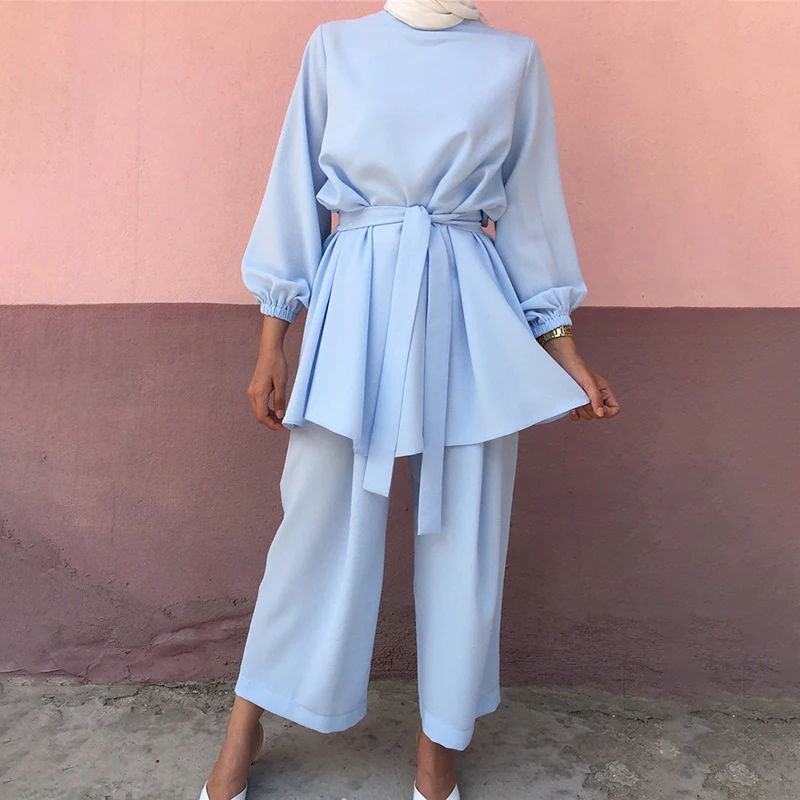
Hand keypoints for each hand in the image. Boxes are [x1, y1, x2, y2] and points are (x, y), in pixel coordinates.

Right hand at [247, 316, 290, 430]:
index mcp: (258, 393)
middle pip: (259, 415)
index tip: (282, 427)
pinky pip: (259, 404)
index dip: (272, 425)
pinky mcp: (255, 388)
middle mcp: (252, 394)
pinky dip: (267, 409)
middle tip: (284, 424)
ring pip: (259, 410)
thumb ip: (280, 401)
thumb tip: (280, 416)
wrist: (269, 351)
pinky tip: (277, 410)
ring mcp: (252, 391)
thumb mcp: (281, 383)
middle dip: (271, 422)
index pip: (261, 416)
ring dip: (269, 416)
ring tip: (282, 418)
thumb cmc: (276, 364)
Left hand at [541, 336, 619, 421]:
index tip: (598, 408)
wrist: (561, 361)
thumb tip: (601, 414)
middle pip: (600, 415)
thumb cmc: (577, 367)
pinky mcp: (575, 402)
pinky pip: (578, 416)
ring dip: (582, 411)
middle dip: (591, 410)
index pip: (614, 409)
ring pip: (589, 416)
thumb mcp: (589, 383)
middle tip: (583, 400)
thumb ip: (596, 398)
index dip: (608, 412)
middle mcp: (597, 397)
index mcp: (605, 391)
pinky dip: (575, 415)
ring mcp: (586, 400)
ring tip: (577, 400)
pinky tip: (572, 409)